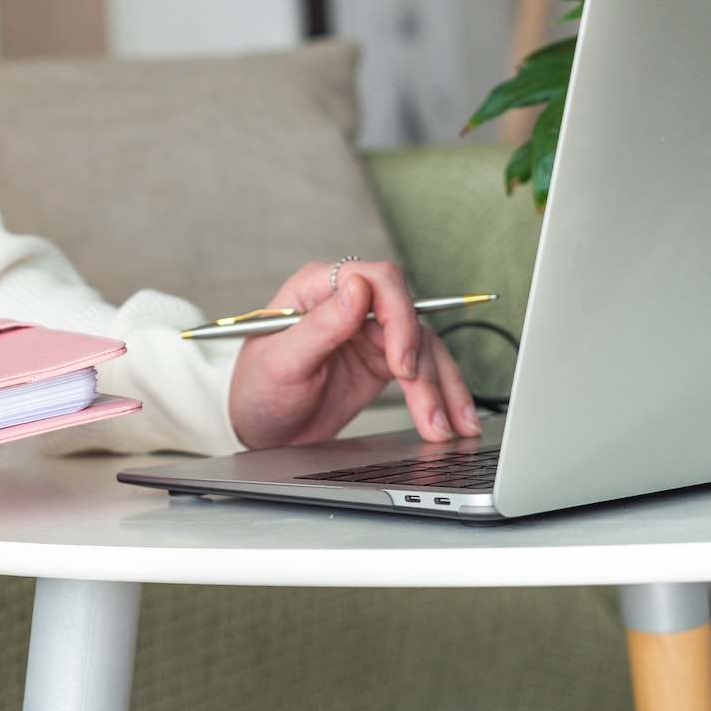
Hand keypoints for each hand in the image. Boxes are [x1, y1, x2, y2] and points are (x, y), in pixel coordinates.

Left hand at [225, 260, 480, 450]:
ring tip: (447, 429)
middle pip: (408, 316)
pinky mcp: (383, 361)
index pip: (376, 280)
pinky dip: (442, 397)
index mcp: (318, 289)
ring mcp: (369, 332)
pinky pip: (424, 371)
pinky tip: (454, 421)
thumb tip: (357, 289)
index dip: (398, 316)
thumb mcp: (279, 361)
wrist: (257, 427)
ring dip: (441, 389)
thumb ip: (319, 327)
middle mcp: (350, 304)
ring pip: (423, 348)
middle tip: (427, 408)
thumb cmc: (255, 387)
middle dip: (423, 366)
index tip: (400, 362)